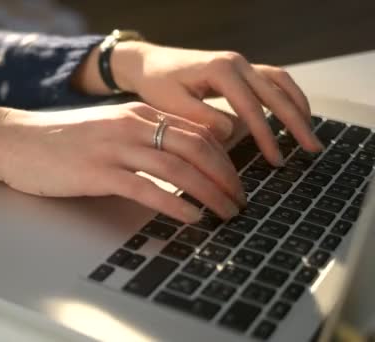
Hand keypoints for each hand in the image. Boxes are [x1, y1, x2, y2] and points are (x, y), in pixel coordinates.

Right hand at [0, 102, 246, 222]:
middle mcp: (131, 126)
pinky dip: (175, 205)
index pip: (195, 131)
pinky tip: (191, 218)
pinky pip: (147, 188)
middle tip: (240, 200)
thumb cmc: (60, 140)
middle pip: (195, 147)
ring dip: (210, 192)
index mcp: (137, 114)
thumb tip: (175, 160)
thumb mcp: (107, 129)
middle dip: (226, 176)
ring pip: (178, 168)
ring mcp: (114, 148)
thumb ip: (140, 138)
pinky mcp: (98, 172)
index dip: (223, 157)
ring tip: (226, 213)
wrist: (16, 140)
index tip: (235, 179)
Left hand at [74, 42, 323, 165]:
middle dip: (296, 122)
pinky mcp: (239, 68)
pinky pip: (272, 79)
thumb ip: (201, 118)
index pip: (251, 107)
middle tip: (313, 148)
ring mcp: (240, 62)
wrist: (148, 63)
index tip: (276, 159)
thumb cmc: (156, 84)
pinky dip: (287, 95)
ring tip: (310, 133)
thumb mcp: (172, 104)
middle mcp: (236, 62)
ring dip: (298, 106)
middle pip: (276, 91)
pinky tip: (295, 114)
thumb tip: (231, 134)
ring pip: (280, 82)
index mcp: (220, 71)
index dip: (266, 136)